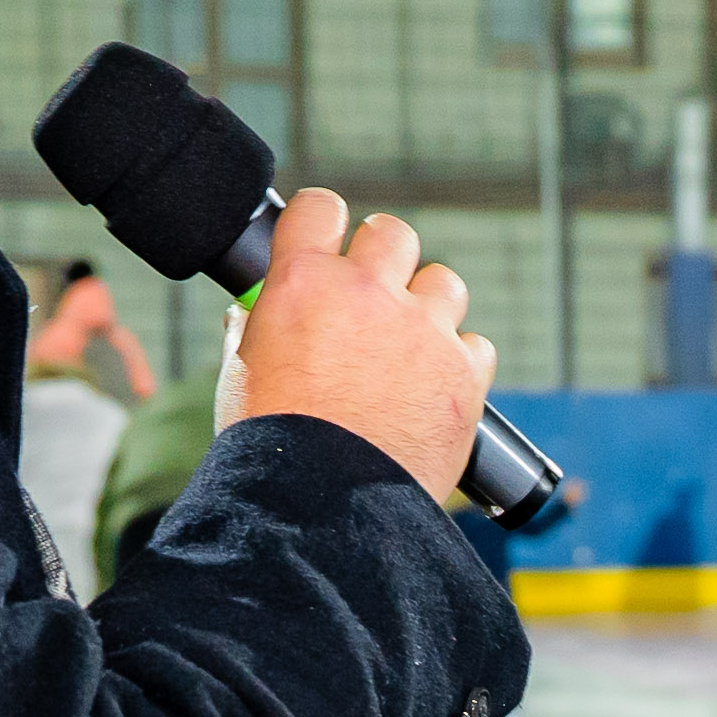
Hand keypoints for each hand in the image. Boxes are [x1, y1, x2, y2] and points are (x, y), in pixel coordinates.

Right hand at [223, 188, 491, 499]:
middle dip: (383, 258)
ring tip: (409, 345)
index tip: (331, 236)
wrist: (326, 508)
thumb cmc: (275, 448)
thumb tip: (249, 312)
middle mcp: (367, 293)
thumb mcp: (241, 376)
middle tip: (374, 293)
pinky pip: (474, 342)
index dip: (326, 220)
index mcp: (303, 284)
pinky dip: (459, 360)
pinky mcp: (465, 371)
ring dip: (428, 305)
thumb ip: (253, 330)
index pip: (320, 208)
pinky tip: (434, 387)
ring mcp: (422, 330)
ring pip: (443, 282)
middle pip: (392, 233)